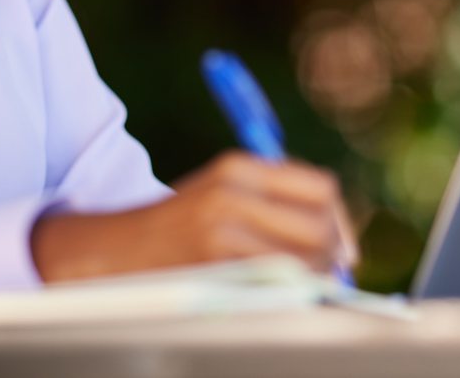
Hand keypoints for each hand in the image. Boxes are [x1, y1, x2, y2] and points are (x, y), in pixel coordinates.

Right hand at [30, 151, 357, 282]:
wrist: (115, 250)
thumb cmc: (179, 226)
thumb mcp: (222, 192)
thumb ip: (274, 202)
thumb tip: (338, 238)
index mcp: (240, 166)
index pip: (319, 188)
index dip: (341, 221)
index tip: (344, 246)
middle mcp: (232, 190)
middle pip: (318, 225)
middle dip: (332, 254)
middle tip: (330, 271)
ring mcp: (221, 226)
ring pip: (301, 257)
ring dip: (312, 276)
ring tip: (302, 284)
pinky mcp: (212, 261)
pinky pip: (273, 280)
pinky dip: (286, 290)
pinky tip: (276, 293)